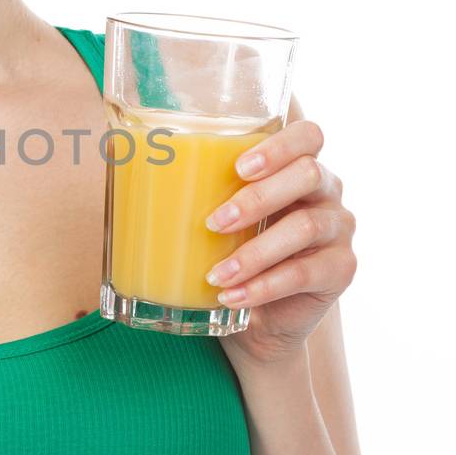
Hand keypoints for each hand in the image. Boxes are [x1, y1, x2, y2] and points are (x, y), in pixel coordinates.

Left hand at [203, 106, 356, 369]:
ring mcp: (338, 231)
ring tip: (214, 274)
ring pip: (305, 227)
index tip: (238, 167)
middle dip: (257, 197)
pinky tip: (231, 296)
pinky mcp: (340, 271)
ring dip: (254, 251)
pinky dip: (262, 286)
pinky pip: (304, 273)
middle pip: (309, 175)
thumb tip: (115, 151)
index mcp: (298, 165)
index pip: (308, 135)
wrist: (256, 319)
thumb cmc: (228, 251)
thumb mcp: (213, 214)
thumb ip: (190, 184)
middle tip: (213, 221)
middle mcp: (326, 191)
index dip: (279, 145)